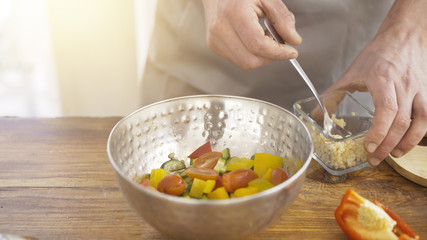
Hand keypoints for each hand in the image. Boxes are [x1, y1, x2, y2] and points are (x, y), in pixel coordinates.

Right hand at [201, 0, 301, 70]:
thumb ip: (282, 18)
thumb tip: (293, 40)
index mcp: (235, 13)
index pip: (258, 45)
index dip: (278, 52)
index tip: (291, 52)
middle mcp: (222, 28)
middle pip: (251, 60)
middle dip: (270, 57)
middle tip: (279, 45)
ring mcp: (216, 39)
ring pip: (245, 63)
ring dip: (261, 56)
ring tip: (264, 38)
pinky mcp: (214, 45)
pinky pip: (238, 59)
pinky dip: (251, 54)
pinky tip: (252, 40)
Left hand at [324, 0, 426, 165]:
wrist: (404, 38)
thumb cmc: (377, 56)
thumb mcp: (351, 74)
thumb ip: (333, 95)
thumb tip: (316, 116)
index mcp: (382, 79)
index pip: (386, 108)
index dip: (379, 130)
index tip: (369, 146)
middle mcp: (403, 86)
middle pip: (400, 120)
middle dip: (387, 144)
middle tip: (373, 158)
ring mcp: (419, 90)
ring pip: (419, 121)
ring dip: (406, 142)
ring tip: (392, 155)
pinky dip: (419, 133)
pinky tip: (407, 143)